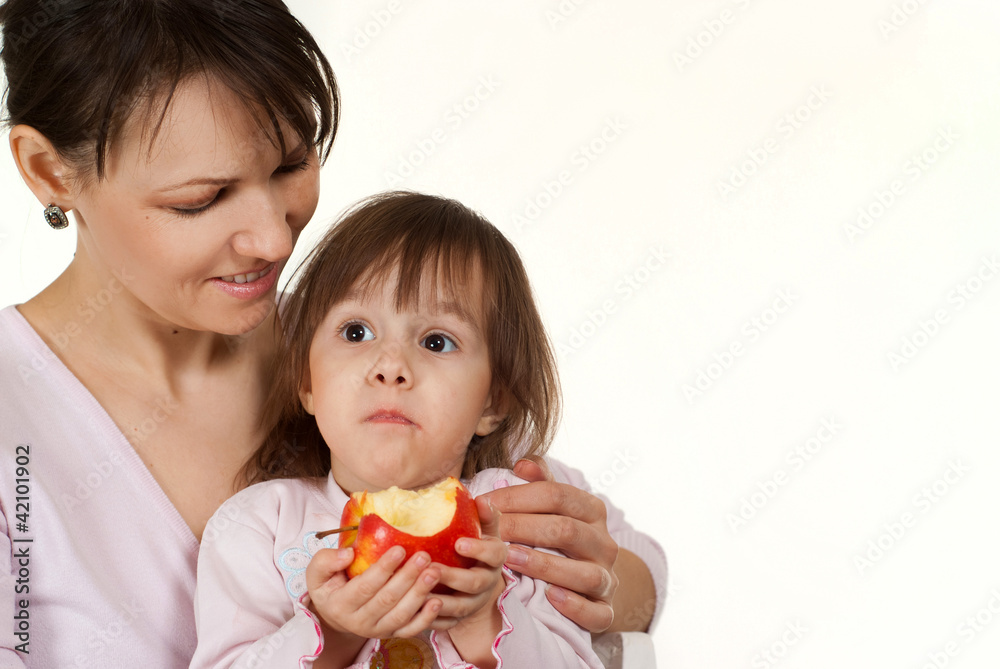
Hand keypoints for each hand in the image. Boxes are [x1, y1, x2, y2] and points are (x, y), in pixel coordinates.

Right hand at [305, 545, 442, 639]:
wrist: (336, 614)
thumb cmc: (330, 586)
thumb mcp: (318, 572)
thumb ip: (326, 561)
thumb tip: (348, 554)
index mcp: (340, 604)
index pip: (365, 586)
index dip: (383, 568)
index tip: (400, 549)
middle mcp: (359, 622)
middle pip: (387, 600)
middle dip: (407, 577)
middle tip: (424, 556)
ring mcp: (377, 630)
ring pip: (401, 615)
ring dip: (420, 594)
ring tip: (434, 572)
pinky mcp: (392, 634)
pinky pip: (410, 630)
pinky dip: (426, 618)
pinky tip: (438, 601)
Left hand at [429, 496, 507, 629]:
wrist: (479, 585)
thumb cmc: (477, 549)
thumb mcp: (485, 531)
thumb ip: (485, 516)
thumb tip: (482, 498)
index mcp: (495, 559)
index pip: (494, 554)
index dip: (478, 550)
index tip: (459, 543)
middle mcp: (488, 583)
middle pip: (474, 583)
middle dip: (453, 577)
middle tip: (431, 568)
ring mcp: (474, 603)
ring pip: (459, 607)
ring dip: (439, 601)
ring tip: (419, 592)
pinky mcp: (459, 619)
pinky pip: (446, 624)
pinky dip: (430, 619)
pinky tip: (414, 611)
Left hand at [481, 457, 619, 632]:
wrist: (591, 582)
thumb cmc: (561, 538)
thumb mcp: (554, 507)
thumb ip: (540, 483)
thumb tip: (522, 463)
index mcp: (592, 510)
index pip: (555, 494)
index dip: (515, 496)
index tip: (481, 503)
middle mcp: (604, 542)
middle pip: (565, 529)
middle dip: (520, 528)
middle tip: (485, 532)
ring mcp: (607, 578)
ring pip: (583, 572)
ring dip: (544, 565)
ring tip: (510, 559)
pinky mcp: (605, 610)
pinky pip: (596, 612)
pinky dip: (574, 605)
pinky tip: (550, 596)